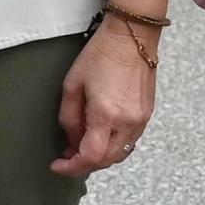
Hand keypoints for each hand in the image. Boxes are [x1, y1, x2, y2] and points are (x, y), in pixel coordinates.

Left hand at [54, 15, 159, 177]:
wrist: (132, 36)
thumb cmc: (100, 55)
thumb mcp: (72, 85)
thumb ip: (69, 118)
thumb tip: (71, 141)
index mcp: (106, 115)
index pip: (90, 157)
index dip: (72, 167)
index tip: (58, 165)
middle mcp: (128, 122)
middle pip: (107, 160)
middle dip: (85, 165)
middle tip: (67, 158)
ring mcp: (141, 119)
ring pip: (120, 153)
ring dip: (100, 157)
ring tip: (81, 147)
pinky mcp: (147, 114)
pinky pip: (130, 141)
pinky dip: (113, 146)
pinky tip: (100, 136)